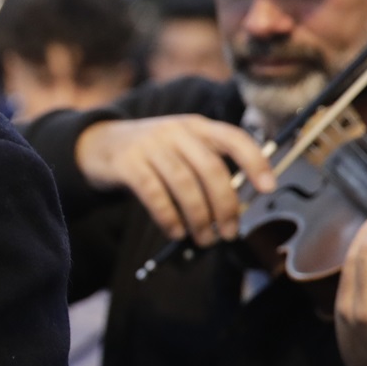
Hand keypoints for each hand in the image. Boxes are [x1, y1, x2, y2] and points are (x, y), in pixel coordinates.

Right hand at [76, 115, 276, 243]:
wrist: (99, 145)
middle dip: (225, 206)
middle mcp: (176, 132)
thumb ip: (207, 168)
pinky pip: (155, 195)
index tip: (268, 189)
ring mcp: (150, 146)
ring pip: (185, 185)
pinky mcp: (128, 164)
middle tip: (229, 233)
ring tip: (204, 239)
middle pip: (211, 169)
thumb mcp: (181, 149)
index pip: (234, 138)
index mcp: (197, 126)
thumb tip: (235, 209)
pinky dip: (169, 218)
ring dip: (199, 218)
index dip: (255, 162)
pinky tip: (176, 232)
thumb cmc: (151, 155)